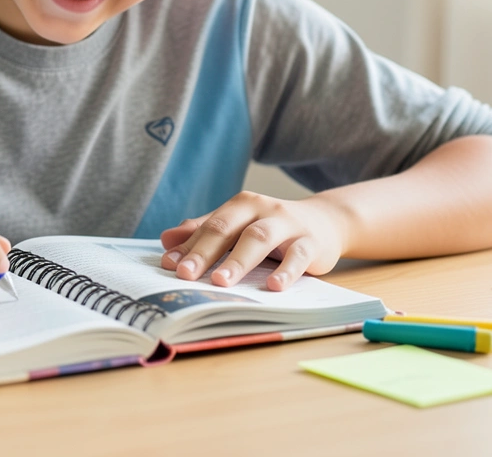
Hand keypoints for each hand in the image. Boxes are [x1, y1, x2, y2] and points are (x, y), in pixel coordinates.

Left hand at [158, 191, 347, 290]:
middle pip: (228, 229)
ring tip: (220, 282)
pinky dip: (285, 271)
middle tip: (185, 275)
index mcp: (240, 205)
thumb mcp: (239, 226)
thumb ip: (204, 231)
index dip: (188, 246)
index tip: (168, 266)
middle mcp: (262, 209)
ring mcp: (287, 224)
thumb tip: (166, 240)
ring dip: (238, 261)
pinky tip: (273, 286)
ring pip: (259, 238)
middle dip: (205, 253)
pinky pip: (298, 255)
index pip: (209, 226)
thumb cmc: (274, 227)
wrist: (326, 221)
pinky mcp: (311, 242)